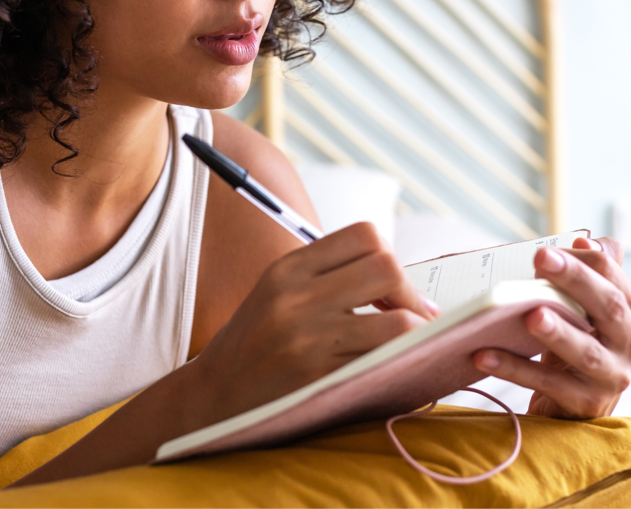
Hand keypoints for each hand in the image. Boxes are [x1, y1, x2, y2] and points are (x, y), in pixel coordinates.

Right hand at [190, 222, 438, 425]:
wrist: (213, 395)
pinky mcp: (318, 378)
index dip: (389, 256)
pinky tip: (397, 367)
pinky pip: (384, 364)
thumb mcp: (276, 292)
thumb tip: (396, 278)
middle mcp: (297, 296)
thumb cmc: (253, 343)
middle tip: (414, 316)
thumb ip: (325, 276)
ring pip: (398, 322)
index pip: (364, 235)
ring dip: (417, 333)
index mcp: (288, 268)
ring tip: (412, 344)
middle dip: (410, 294)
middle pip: (386, 269)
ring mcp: (308, 339)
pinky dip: (403, 363)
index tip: (391, 287)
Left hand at [473, 237, 630, 418]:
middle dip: (576, 280)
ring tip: (529, 314)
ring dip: (557, 332)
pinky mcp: (586, 405)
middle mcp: (630, 344)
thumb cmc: (573, 345)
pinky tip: (483, 354)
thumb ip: (590, 274)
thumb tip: (587, 239)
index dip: (582, 261)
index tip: (545, 250)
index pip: (613, 278)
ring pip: (586, 352)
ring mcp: (611, 377)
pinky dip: (515, 369)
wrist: (571, 404)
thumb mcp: (583, 309)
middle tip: (540, 258)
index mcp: (629, 313)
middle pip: (609, 307)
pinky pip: (548, 384)